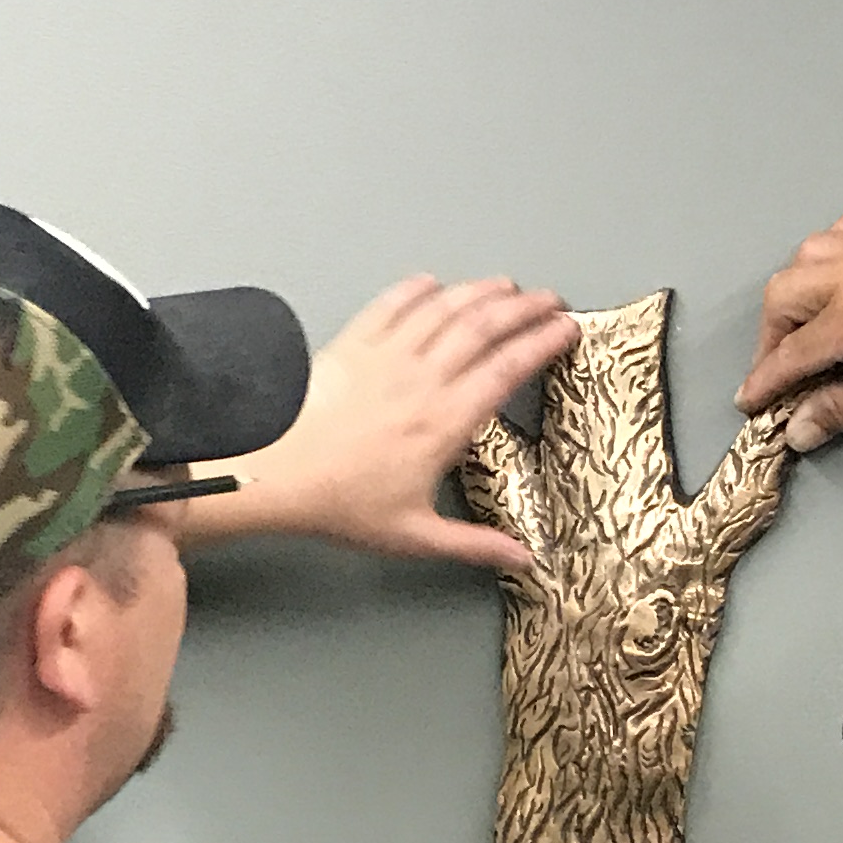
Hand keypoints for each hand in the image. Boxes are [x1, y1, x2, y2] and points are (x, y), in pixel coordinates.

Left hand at [193, 275, 575, 572]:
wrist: (274, 474)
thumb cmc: (339, 505)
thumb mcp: (413, 536)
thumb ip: (473, 544)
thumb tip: (522, 559)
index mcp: (445, 423)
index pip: (508, 369)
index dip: (543, 343)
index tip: (567, 330)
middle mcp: (422, 380)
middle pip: (485, 326)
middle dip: (525, 307)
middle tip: (550, 300)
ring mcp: (387, 356)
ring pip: (445, 307)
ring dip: (481, 290)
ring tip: (507, 286)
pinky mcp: (353, 344)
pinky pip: (393, 304)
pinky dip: (418, 289)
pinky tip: (433, 284)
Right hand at [733, 204, 842, 451]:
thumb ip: (838, 410)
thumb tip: (796, 429)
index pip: (791, 352)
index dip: (765, 382)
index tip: (751, 403)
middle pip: (786, 293)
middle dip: (773, 335)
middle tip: (780, 371)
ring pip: (813, 251)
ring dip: (800, 288)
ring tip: (809, 324)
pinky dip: (838, 247)